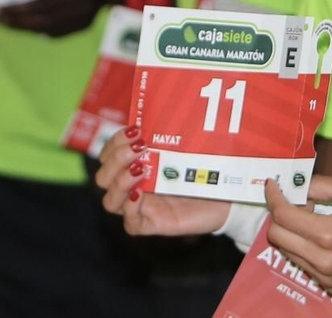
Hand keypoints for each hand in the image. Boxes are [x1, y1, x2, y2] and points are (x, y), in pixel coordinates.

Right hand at [94, 128, 231, 236]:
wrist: (228, 195)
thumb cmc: (204, 167)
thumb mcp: (183, 147)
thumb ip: (168, 134)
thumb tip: (162, 107)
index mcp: (135, 165)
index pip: (107, 155)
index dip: (114, 142)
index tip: (134, 130)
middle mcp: (133, 187)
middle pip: (103, 178)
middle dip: (115, 159)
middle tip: (139, 147)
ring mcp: (142, 208)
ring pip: (110, 202)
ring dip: (120, 182)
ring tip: (139, 169)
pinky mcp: (155, 224)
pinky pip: (131, 224)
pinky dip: (131, 209)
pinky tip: (140, 194)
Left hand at [264, 176, 331, 295]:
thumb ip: (320, 186)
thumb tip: (296, 185)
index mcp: (326, 234)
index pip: (283, 216)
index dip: (273, 197)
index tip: (272, 185)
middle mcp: (321, 260)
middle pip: (277, 237)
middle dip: (278, 216)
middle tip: (293, 203)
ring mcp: (324, 277)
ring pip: (287, 252)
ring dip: (290, 233)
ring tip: (308, 220)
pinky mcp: (330, 286)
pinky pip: (303, 265)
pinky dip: (303, 249)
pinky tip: (319, 238)